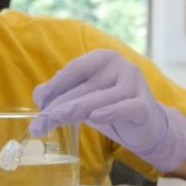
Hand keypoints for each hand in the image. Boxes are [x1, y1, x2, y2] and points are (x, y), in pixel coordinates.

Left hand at [29, 49, 185, 171]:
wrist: (147, 127)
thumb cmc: (111, 108)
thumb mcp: (85, 97)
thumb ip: (64, 92)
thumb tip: (38, 94)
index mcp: (104, 58)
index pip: (75, 69)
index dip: (55, 85)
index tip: (38, 102)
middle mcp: (121, 66)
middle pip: (83, 86)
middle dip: (57, 105)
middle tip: (38, 123)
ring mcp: (135, 84)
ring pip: (98, 98)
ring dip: (72, 112)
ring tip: (52, 123)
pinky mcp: (145, 105)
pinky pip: (125, 107)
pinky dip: (109, 112)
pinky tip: (94, 117)